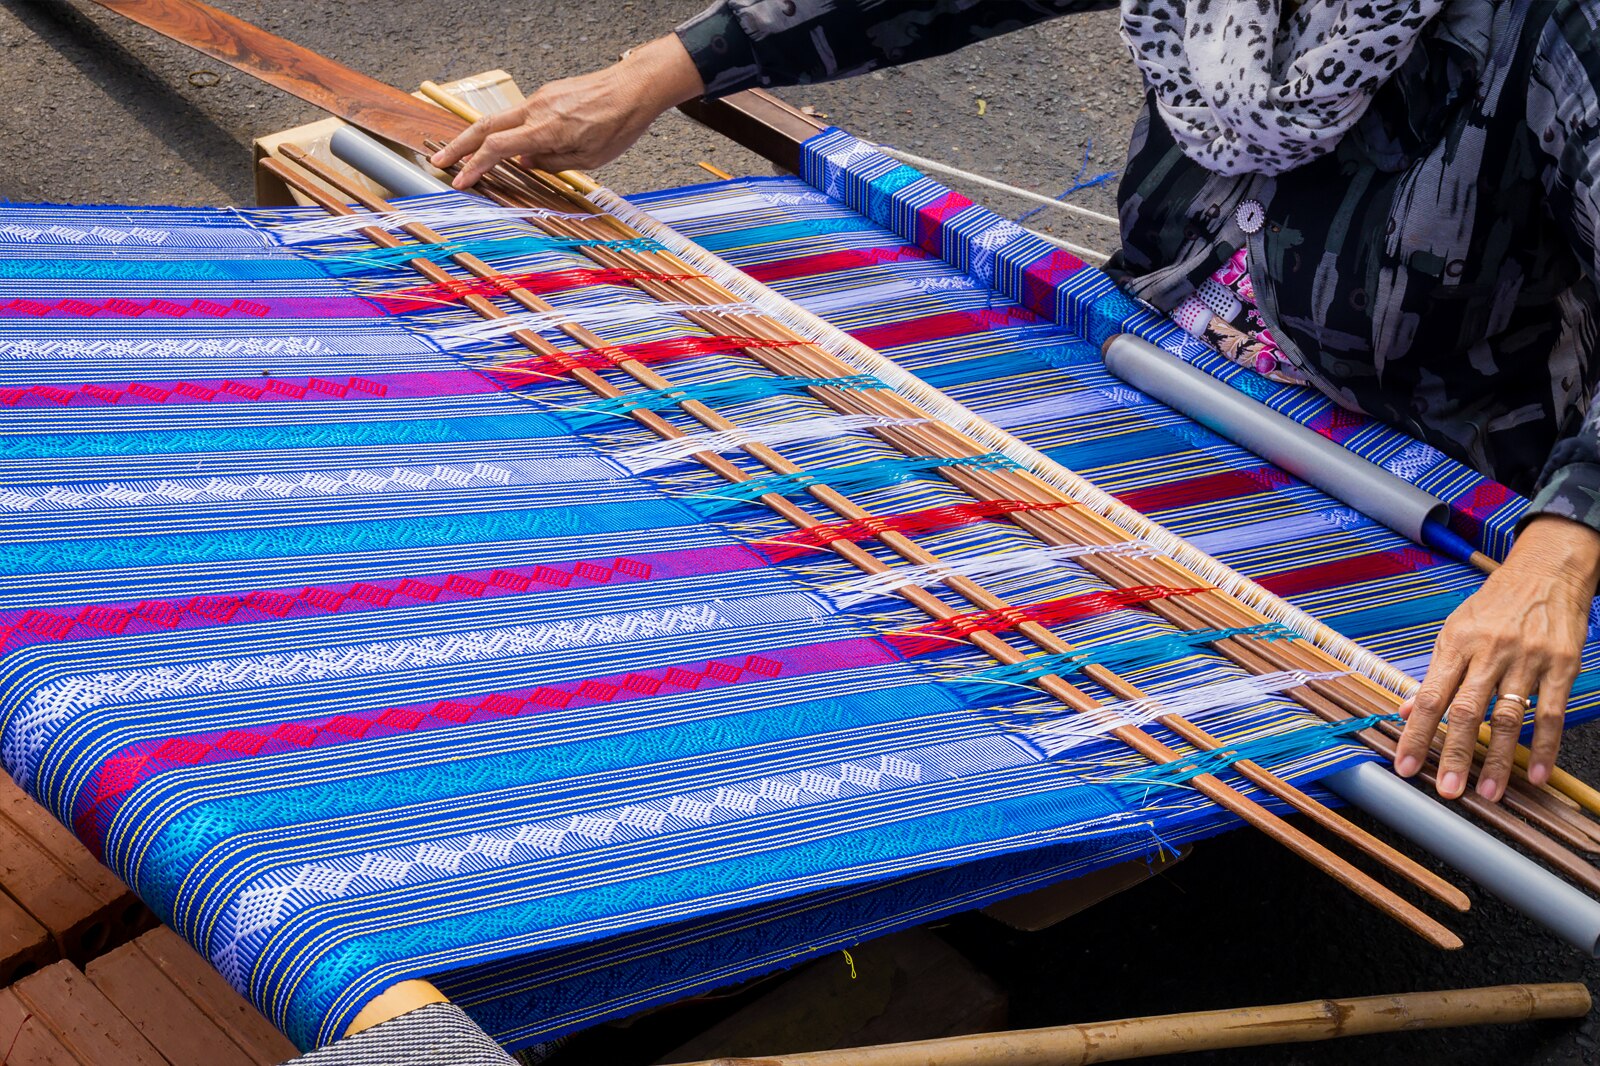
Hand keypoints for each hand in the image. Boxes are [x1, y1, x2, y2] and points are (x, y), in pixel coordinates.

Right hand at [430, 34, 705, 188]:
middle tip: (439, 162)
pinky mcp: (548, 94)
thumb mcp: (589, 159)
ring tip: (465, 155)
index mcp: (546, 129)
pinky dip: (506, 130)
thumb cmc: (619, 124)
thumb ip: (553, 163)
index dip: (475, 167)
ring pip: (500, 118)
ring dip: (478, 137)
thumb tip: (526, 163)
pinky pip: (520, 115)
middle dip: (458, 146)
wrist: (635, 87)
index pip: (497, 148)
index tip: (460, 181)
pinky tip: (508, 145)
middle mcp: (537, 110)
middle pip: (485, 127)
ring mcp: (541, 98)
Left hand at [1395, 514, 1599, 800]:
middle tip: (1447, 790)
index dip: (1415, 735)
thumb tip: (1403, 710)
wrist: (1545, 573)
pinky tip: (1534, 773)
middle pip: (1467, 711)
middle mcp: (1488, 652)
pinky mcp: (1561, 666)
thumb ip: (1433, 673)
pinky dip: (1543, 747)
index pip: (1429, 697)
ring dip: (1498, 759)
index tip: (1405, 766)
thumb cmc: (1494, 605)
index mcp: (1456, 645)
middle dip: (1455, 754)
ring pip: (1509, 717)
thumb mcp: (1453, 630)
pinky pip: (1551, 713)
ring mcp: (1526, 659)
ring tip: (1488, 792)